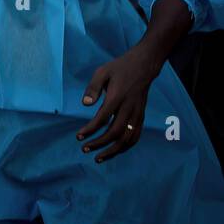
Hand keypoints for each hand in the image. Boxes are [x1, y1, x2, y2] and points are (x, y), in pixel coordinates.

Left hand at [76, 43, 158, 162]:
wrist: (144, 66)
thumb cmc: (119, 68)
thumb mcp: (102, 72)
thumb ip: (93, 88)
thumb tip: (85, 104)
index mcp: (117, 97)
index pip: (102, 119)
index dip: (90, 130)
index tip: (78, 137)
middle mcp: (129, 108)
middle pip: (115, 133)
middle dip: (99, 144)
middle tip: (84, 149)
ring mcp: (137, 113)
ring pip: (128, 138)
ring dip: (113, 150)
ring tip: (98, 157)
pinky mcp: (141, 116)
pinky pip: (136, 136)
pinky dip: (125, 147)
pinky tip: (114, 151)